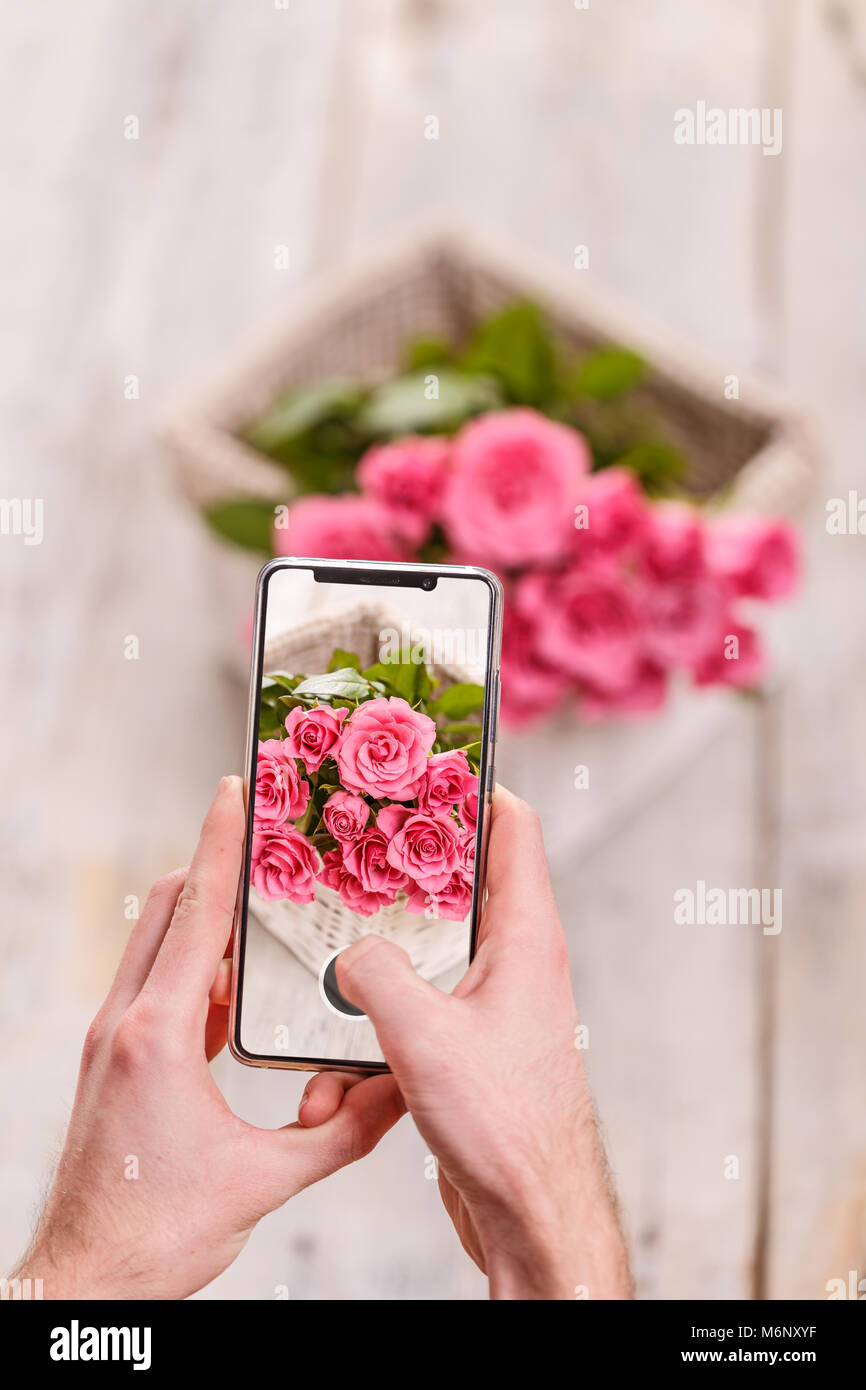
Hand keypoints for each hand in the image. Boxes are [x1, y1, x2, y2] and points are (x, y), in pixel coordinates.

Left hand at [13, 777, 403, 1299]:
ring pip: (157, 944)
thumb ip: (342, 1130)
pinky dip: (194, 967)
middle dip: (214, 863)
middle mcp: (124, 1022)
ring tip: (259, 903)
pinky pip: (155, 986)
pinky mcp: (113, 1059)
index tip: (235, 790)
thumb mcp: (265, 1180)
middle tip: (264, 834)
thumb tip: (402, 1090)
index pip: (195, 912)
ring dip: (204, 916)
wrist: (86, 1280)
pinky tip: (234, 988)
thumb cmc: (157, 1234)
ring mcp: (112, 1039)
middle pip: (168, 909)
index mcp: (157, 1035)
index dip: (220, 844)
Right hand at [336, 786, 631, 1299]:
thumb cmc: (505, 1126)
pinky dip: (368, 1051)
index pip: (514, 830)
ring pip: (416, 970)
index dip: (474, 789)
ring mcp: (491, 1010)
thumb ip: (374, 975)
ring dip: (364, 996)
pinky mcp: (468, 1054)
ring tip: (321, 1023)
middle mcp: (514, 965)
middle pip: (452, 894)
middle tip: (345, 863)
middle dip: (392, 889)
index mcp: (524, 939)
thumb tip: (350, 955)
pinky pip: (408, 1027)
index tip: (427, 766)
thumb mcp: (421, 1034)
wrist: (531, 1217)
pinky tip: (335, 1091)